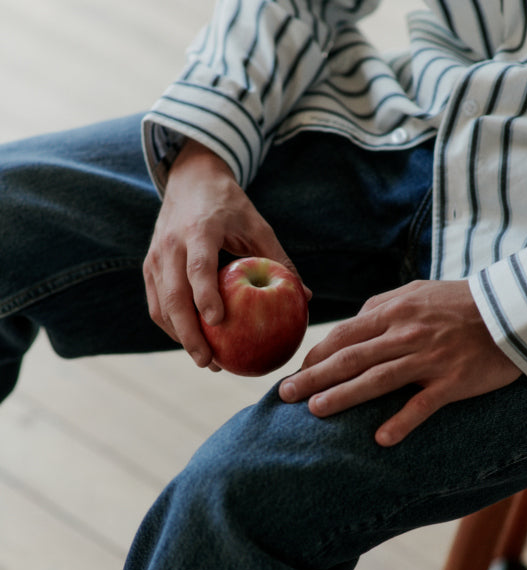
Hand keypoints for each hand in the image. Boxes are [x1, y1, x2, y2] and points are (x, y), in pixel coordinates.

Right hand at [143, 139, 308, 367]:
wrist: (190, 180)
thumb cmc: (231, 206)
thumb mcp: (259, 226)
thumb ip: (279, 261)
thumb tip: (305, 298)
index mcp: (199, 229)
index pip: (198, 267)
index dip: (205, 295)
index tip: (217, 322)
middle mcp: (171, 244)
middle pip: (174, 296)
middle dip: (188, 334)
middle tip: (209, 361)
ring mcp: (155, 257)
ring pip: (161, 306)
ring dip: (181, 338)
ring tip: (206, 360)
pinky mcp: (149, 267)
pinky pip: (157, 305)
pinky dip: (174, 328)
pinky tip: (196, 343)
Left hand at [279, 280, 521, 445]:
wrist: (513, 308)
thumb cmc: (460, 301)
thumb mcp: (417, 291)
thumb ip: (382, 304)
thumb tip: (354, 320)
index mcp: (393, 312)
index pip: (344, 336)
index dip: (316, 355)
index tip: (297, 372)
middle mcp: (405, 335)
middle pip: (350, 359)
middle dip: (313, 378)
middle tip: (285, 395)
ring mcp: (428, 359)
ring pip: (377, 380)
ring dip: (343, 397)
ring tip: (316, 412)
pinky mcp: (453, 381)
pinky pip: (422, 405)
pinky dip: (402, 422)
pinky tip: (381, 440)